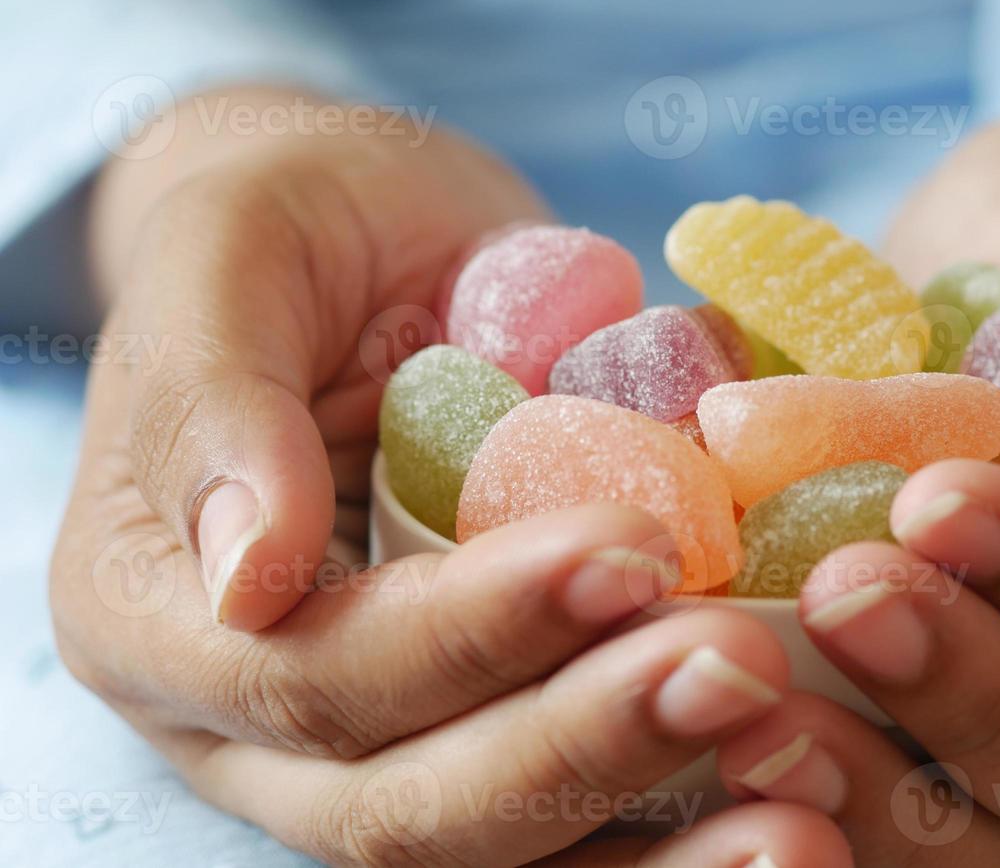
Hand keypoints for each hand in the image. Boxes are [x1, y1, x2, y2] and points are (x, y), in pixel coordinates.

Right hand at [49, 88, 849, 865]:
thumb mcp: (238, 249)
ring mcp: (385, 740)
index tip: (627, 550)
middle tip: (742, 673)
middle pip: (411, 805)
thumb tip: (249, 570)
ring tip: (803, 814)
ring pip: (503, 851)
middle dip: (582, 747)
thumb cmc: (299, 224)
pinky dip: (684, 830)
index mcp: (166, 613)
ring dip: (655, 847)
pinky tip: (803, 810)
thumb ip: (218, 398)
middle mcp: (260, 719)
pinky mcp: (495, 723)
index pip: (314, 672)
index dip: (475, 631)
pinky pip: (584, 818)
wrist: (375, 244)